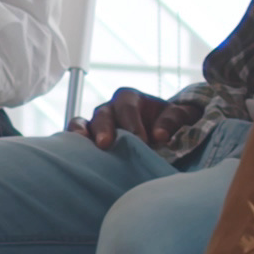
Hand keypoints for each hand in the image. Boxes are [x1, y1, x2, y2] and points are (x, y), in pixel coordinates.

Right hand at [72, 86, 192, 151]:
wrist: (160, 132)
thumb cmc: (168, 122)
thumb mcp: (179, 116)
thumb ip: (173, 120)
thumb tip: (160, 135)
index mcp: (130, 98)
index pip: (127, 107)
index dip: (132, 123)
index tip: (142, 141)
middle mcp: (110, 109)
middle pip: (103, 114)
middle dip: (104, 129)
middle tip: (107, 144)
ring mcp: (97, 124)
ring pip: (83, 123)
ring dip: (83, 134)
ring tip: (86, 148)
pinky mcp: (90, 138)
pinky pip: (75, 138)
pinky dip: (73, 143)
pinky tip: (75, 154)